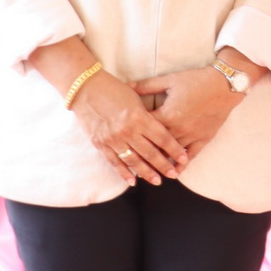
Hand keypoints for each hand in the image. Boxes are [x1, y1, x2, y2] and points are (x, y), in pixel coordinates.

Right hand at [71, 70, 187, 184]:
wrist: (86, 89)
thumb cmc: (114, 89)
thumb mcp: (136, 97)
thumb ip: (147, 114)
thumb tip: (162, 127)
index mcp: (140, 117)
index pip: (162, 138)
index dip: (174, 149)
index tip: (184, 158)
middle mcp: (128, 131)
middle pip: (150, 152)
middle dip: (164, 165)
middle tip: (174, 174)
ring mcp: (113, 139)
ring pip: (134, 161)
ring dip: (147, 172)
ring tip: (157, 181)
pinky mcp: (101, 144)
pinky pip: (115, 162)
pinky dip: (124, 172)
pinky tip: (133, 181)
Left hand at [128, 66, 246, 164]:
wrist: (225, 84)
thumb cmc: (196, 80)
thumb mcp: (169, 80)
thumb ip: (146, 86)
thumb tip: (126, 86)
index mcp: (167, 115)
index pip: (144, 128)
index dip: (132, 132)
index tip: (123, 137)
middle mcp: (177, 129)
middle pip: (155, 146)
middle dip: (142, 154)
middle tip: (128, 162)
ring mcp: (190, 136)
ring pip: (171, 154)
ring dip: (159, 164)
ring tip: (147, 173)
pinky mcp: (203, 139)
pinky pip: (190, 156)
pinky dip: (181, 166)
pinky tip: (173, 174)